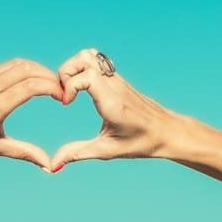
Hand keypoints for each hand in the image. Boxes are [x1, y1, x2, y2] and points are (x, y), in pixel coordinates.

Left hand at [0, 59, 62, 168]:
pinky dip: (25, 69)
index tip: (64, 98)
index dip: (52, 88)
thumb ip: (24, 153)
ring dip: (39, 70)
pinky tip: (34, 81)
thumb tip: (49, 166)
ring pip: (19, 64)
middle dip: (50, 77)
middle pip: (28, 70)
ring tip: (51, 85)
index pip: (30, 87)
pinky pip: (8, 66)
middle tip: (62, 90)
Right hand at [49, 48, 181, 170]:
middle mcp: (114, 85)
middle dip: (66, 71)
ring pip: (90, 55)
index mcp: (112, 102)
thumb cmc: (142, 142)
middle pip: (84, 57)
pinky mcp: (118, 79)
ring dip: (74, 68)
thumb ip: (77, 153)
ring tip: (71, 89)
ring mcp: (117, 79)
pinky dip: (82, 70)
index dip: (69, 86)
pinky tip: (82, 91)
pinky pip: (96, 62)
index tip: (66, 104)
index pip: (86, 76)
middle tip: (64, 93)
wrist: (168, 132)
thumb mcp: (106, 151)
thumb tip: (53, 165)